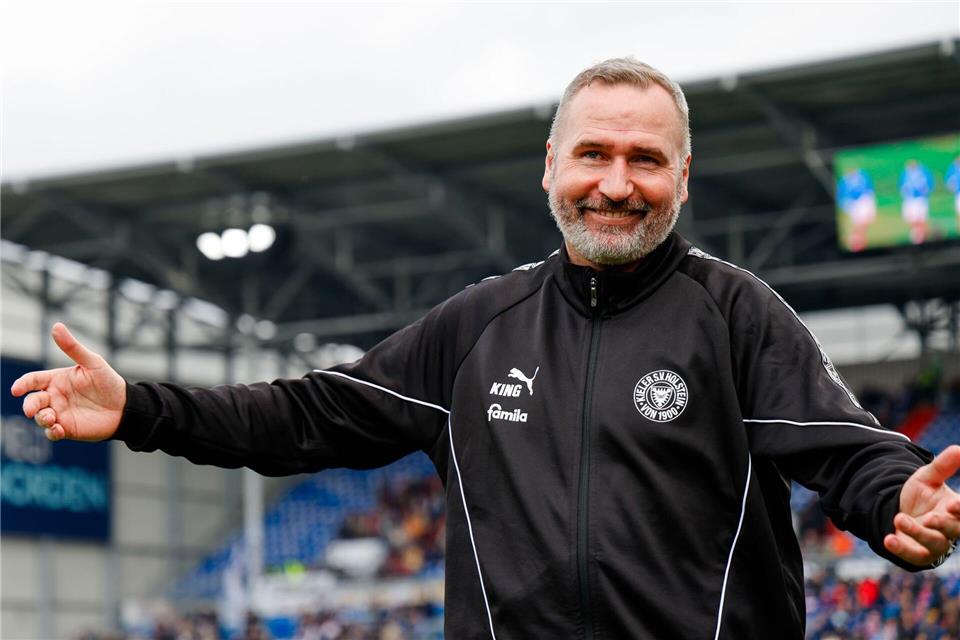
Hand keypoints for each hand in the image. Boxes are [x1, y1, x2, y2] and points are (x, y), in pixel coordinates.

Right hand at [10, 323, 125, 441]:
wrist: (125, 406)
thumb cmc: (108, 382)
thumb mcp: (92, 362)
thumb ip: (72, 348)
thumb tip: (56, 326)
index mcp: (56, 379)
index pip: (33, 380)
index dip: (23, 384)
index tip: (17, 389)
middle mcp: (54, 397)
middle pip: (33, 401)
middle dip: (30, 405)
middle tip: (32, 410)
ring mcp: (59, 413)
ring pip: (40, 417)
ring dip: (41, 418)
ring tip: (51, 418)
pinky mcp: (67, 428)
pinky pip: (52, 433)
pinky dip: (51, 432)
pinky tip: (58, 429)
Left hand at [884, 445, 959, 565]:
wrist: (899, 510)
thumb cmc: (920, 495)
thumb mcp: (927, 478)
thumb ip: (943, 466)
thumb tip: (959, 448)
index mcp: (955, 509)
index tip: (954, 504)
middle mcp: (950, 529)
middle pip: (953, 530)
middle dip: (944, 524)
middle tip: (931, 517)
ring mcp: (935, 544)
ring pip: (933, 543)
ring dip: (917, 532)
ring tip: (899, 518)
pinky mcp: (918, 554)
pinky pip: (913, 556)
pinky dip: (901, 549)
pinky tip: (888, 540)